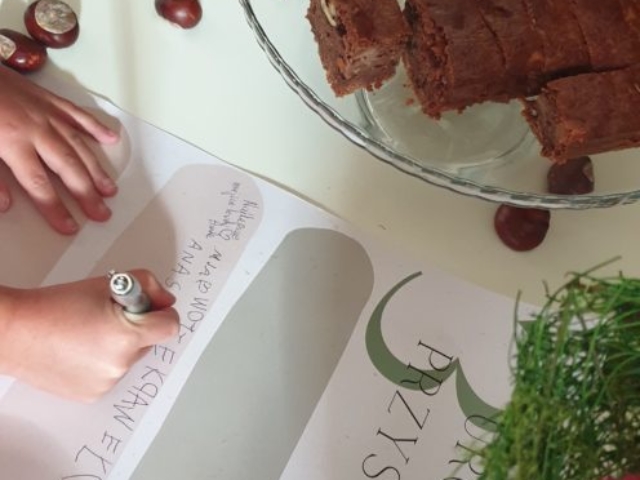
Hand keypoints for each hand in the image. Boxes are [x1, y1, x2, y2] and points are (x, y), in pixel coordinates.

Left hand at [0, 66, 119, 234]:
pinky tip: (111, 138)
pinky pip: (77, 114)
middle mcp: (37, 130)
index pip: (39, 185)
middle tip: (102, 214)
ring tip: (110, 189)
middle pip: (67, 168)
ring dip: (96, 168)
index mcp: (13, 143)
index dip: (55, 209)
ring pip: (78, 145)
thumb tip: (5, 205)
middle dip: (86, 193)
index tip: (70, 228)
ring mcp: (46, 113)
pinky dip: (95, 126)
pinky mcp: (47, 98)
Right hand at [0, 270, 179, 401]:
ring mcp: (106, 382)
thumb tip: (166, 301)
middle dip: (136, 327)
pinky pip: (110, 374)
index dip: (162, 312)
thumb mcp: (108, 283)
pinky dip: (101, 362)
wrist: (14, 331)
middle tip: (107, 316)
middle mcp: (120, 364)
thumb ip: (148, 286)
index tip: (152, 307)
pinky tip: (78, 350)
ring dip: (118, 346)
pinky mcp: (92, 394)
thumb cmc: (56, 306)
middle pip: (148, 342)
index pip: (170, 326)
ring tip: (86, 333)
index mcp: (128, 335)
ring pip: (128, 359)